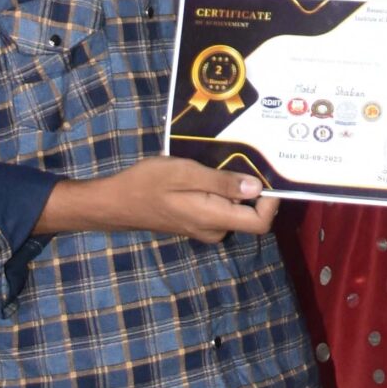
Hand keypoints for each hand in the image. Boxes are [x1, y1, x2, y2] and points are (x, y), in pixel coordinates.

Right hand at [37, 155, 280, 241]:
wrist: (115, 202)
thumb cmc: (146, 184)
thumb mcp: (185, 174)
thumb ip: (221, 182)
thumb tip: (257, 188)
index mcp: (214, 219)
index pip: (260, 222)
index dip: (271, 201)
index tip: (265, 174)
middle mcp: (214, 229)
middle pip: (250, 214)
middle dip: (252, 188)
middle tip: (243, 157)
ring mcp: (204, 228)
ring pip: (234, 208)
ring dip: (233, 187)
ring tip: (221, 160)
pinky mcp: (196, 222)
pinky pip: (220, 208)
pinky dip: (221, 191)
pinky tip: (207, 171)